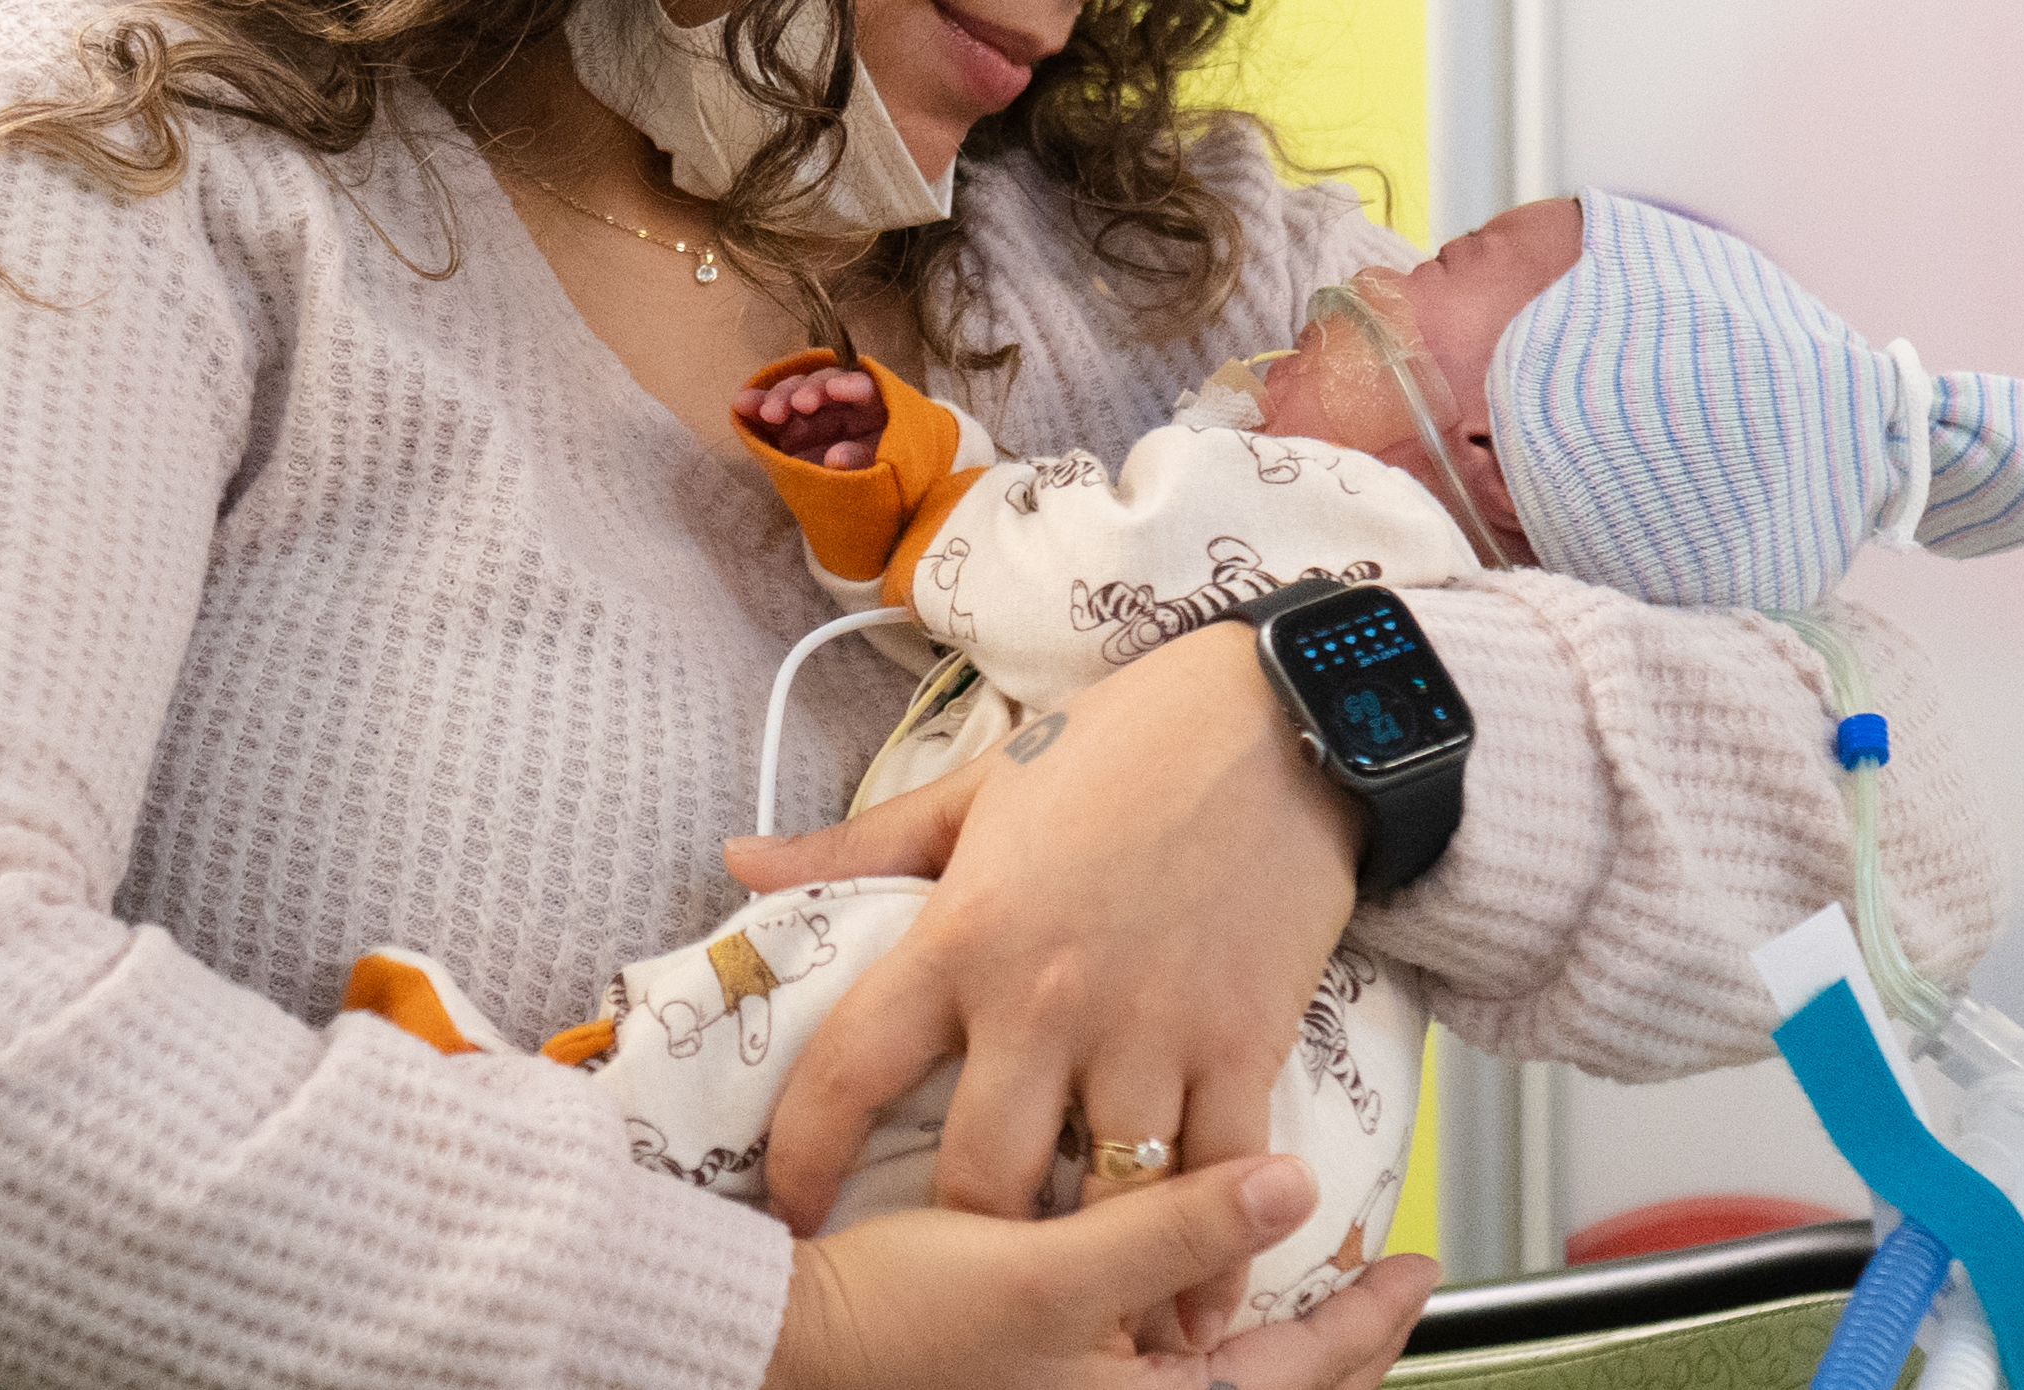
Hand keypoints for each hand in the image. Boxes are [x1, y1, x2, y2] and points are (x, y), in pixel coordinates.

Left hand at [724, 624, 1360, 1336]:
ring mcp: (1149, 1030)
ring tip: (1072, 1306)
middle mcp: (1046, 999)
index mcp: (963, 934)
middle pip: (981, 1176)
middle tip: (951, 1272)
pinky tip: (1189, 1302)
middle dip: (963, 1239)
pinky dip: (1210, 1256)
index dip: (805, 1157)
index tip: (792, 1206)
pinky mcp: (1242, 1043)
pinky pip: (1219, 1182)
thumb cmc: (1124, 745)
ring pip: (1104, 1199)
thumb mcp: (973, 787)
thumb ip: (856, 848)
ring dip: (1091, 1265)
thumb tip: (741, 865)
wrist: (1282, 718)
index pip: (850, 1070)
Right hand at [739, 362, 888, 469]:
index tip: (834, 390)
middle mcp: (840, 403)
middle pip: (823, 383)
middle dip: (808, 389)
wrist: (857, 503)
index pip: (864, 387)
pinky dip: (756, 406)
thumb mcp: (880, 473)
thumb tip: (835, 457)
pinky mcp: (787, 427)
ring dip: (779, 397)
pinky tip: (742, 404)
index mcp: (872, 408)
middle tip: (797, 404)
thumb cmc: (879, 481)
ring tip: (767, 412)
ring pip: (793, 392)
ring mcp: (811, 414)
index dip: (850, 384)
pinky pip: (770, 411)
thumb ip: (860, 462)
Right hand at [758, 1153, 1436, 1389]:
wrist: (776, 1342)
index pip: (1303, 1371)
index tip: (1420, 1262)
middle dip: (1336, 1338)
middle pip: (1272, 1384)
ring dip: (1271, 1333)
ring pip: (1218, 1373)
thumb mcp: (1049, 1274)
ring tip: (1307, 1274)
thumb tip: (1295, 1187)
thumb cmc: (899, 1324)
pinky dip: (1193, 1320)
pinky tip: (1190, 1281)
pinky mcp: (1040, 1372)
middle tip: (1385, 1280)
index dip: (1371, 1317)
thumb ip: (1175, 1231)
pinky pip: (1154, 1358)